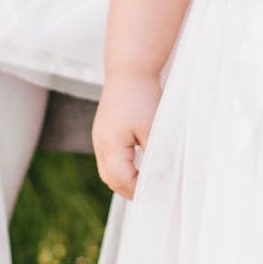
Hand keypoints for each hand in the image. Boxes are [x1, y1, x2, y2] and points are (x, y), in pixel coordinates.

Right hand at [92, 69, 161, 199]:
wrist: (130, 69)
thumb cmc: (143, 97)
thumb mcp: (153, 129)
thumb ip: (156, 156)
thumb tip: (162, 179)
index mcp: (110, 145)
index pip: (121, 181)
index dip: (139, 191)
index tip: (159, 194)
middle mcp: (100, 144)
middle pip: (110, 179)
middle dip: (130, 190)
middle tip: (154, 194)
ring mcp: (100, 137)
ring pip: (108, 170)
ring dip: (126, 180)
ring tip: (148, 183)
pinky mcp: (104, 131)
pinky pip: (110, 159)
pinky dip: (123, 168)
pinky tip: (139, 166)